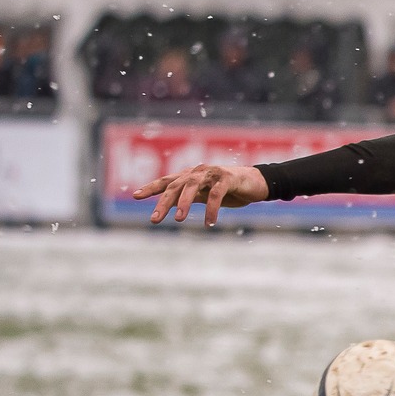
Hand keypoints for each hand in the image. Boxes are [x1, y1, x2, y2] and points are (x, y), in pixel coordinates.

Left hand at [132, 163, 269, 225]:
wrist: (259, 183)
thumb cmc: (231, 189)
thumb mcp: (207, 195)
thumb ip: (191, 196)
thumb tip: (173, 205)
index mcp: (191, 175)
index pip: (167, 181)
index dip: (151, 187)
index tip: (135, 196)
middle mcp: (198, 171)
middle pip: (175, 185)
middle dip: (163, 202)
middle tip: (155, 219)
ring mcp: (213, 173)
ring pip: (192, 185)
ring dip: (183, 203)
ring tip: (179, 220)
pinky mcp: (228, 178)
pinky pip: (216, 194)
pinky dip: (211, 209)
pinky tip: (209, 223)